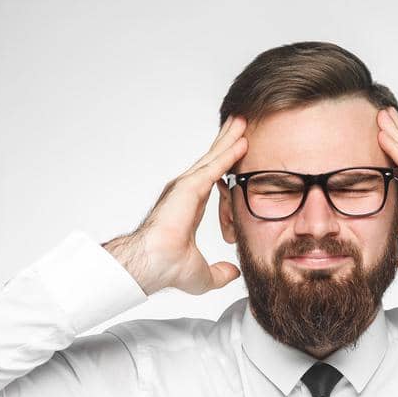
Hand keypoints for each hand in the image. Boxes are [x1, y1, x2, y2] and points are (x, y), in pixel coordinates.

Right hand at [103, 116, 248, 295]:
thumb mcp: (203, 273)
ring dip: (228, 139)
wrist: (154, 264)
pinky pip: (214, 167)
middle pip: (211, 161)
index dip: (223, 164)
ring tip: (243, 122)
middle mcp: (186, 192)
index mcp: (188, 207)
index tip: (235, 152)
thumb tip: (233, 272)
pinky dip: (229, 154)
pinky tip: (242, 142)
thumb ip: (220, 273)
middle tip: (240, 124)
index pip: (211, 179)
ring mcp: (186, 187)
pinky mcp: (189, 187)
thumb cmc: (168, 268)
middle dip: (226, 142)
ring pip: (213, 158)